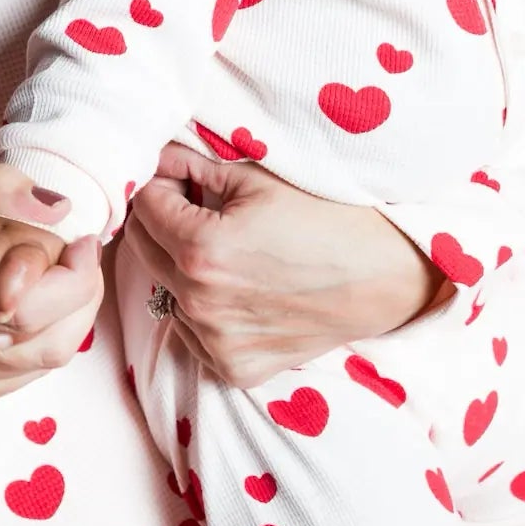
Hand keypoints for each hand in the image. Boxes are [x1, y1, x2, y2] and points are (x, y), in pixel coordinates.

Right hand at [0, 165, 103, 411]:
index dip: (76, 274)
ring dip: (62, 318)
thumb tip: (57, 203)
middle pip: (50, 342)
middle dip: (78, 295)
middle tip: (77, 255)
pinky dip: (35, 339)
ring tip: (56, 276)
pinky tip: (28, 305)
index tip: (81, 239)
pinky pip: (14, 375)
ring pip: (38, 362)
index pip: (39, 306)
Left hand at [126, 144, 445, 387]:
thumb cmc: (324, 217)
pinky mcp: (234, 368)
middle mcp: (199, 303)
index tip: (179, 176)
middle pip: (142, 247)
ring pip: (163, 289)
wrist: (382, 275)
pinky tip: (239, 287)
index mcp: (200, 250)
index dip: (159, 181)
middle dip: (160, 219)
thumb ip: (193, 165)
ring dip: (178, 264)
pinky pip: (192, 331)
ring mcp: (215, 342)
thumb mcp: (256, 178)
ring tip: (224, 248)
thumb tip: (156, 156)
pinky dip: (202, 307)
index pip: (143, 204)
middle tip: (194, 204)